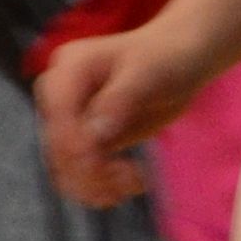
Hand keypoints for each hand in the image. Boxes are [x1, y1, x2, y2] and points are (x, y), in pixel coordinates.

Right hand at [34, 30, 171, 208]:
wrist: (183, 58)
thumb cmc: (166, 55)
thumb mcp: (147, 70)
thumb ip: (119, 99)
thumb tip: (94, 133)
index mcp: (69, 69)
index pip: (58, 114)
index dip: (73, 144)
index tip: (101, 164)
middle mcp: (62, 97)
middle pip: (58, 147)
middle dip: (89, 170)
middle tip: (130, 177)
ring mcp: (73, 121)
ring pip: (66, 167)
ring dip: (95, 184)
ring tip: (135, 182)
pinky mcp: (89, 141)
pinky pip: (83, 172)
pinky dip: (103, 185)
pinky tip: (134, 183)